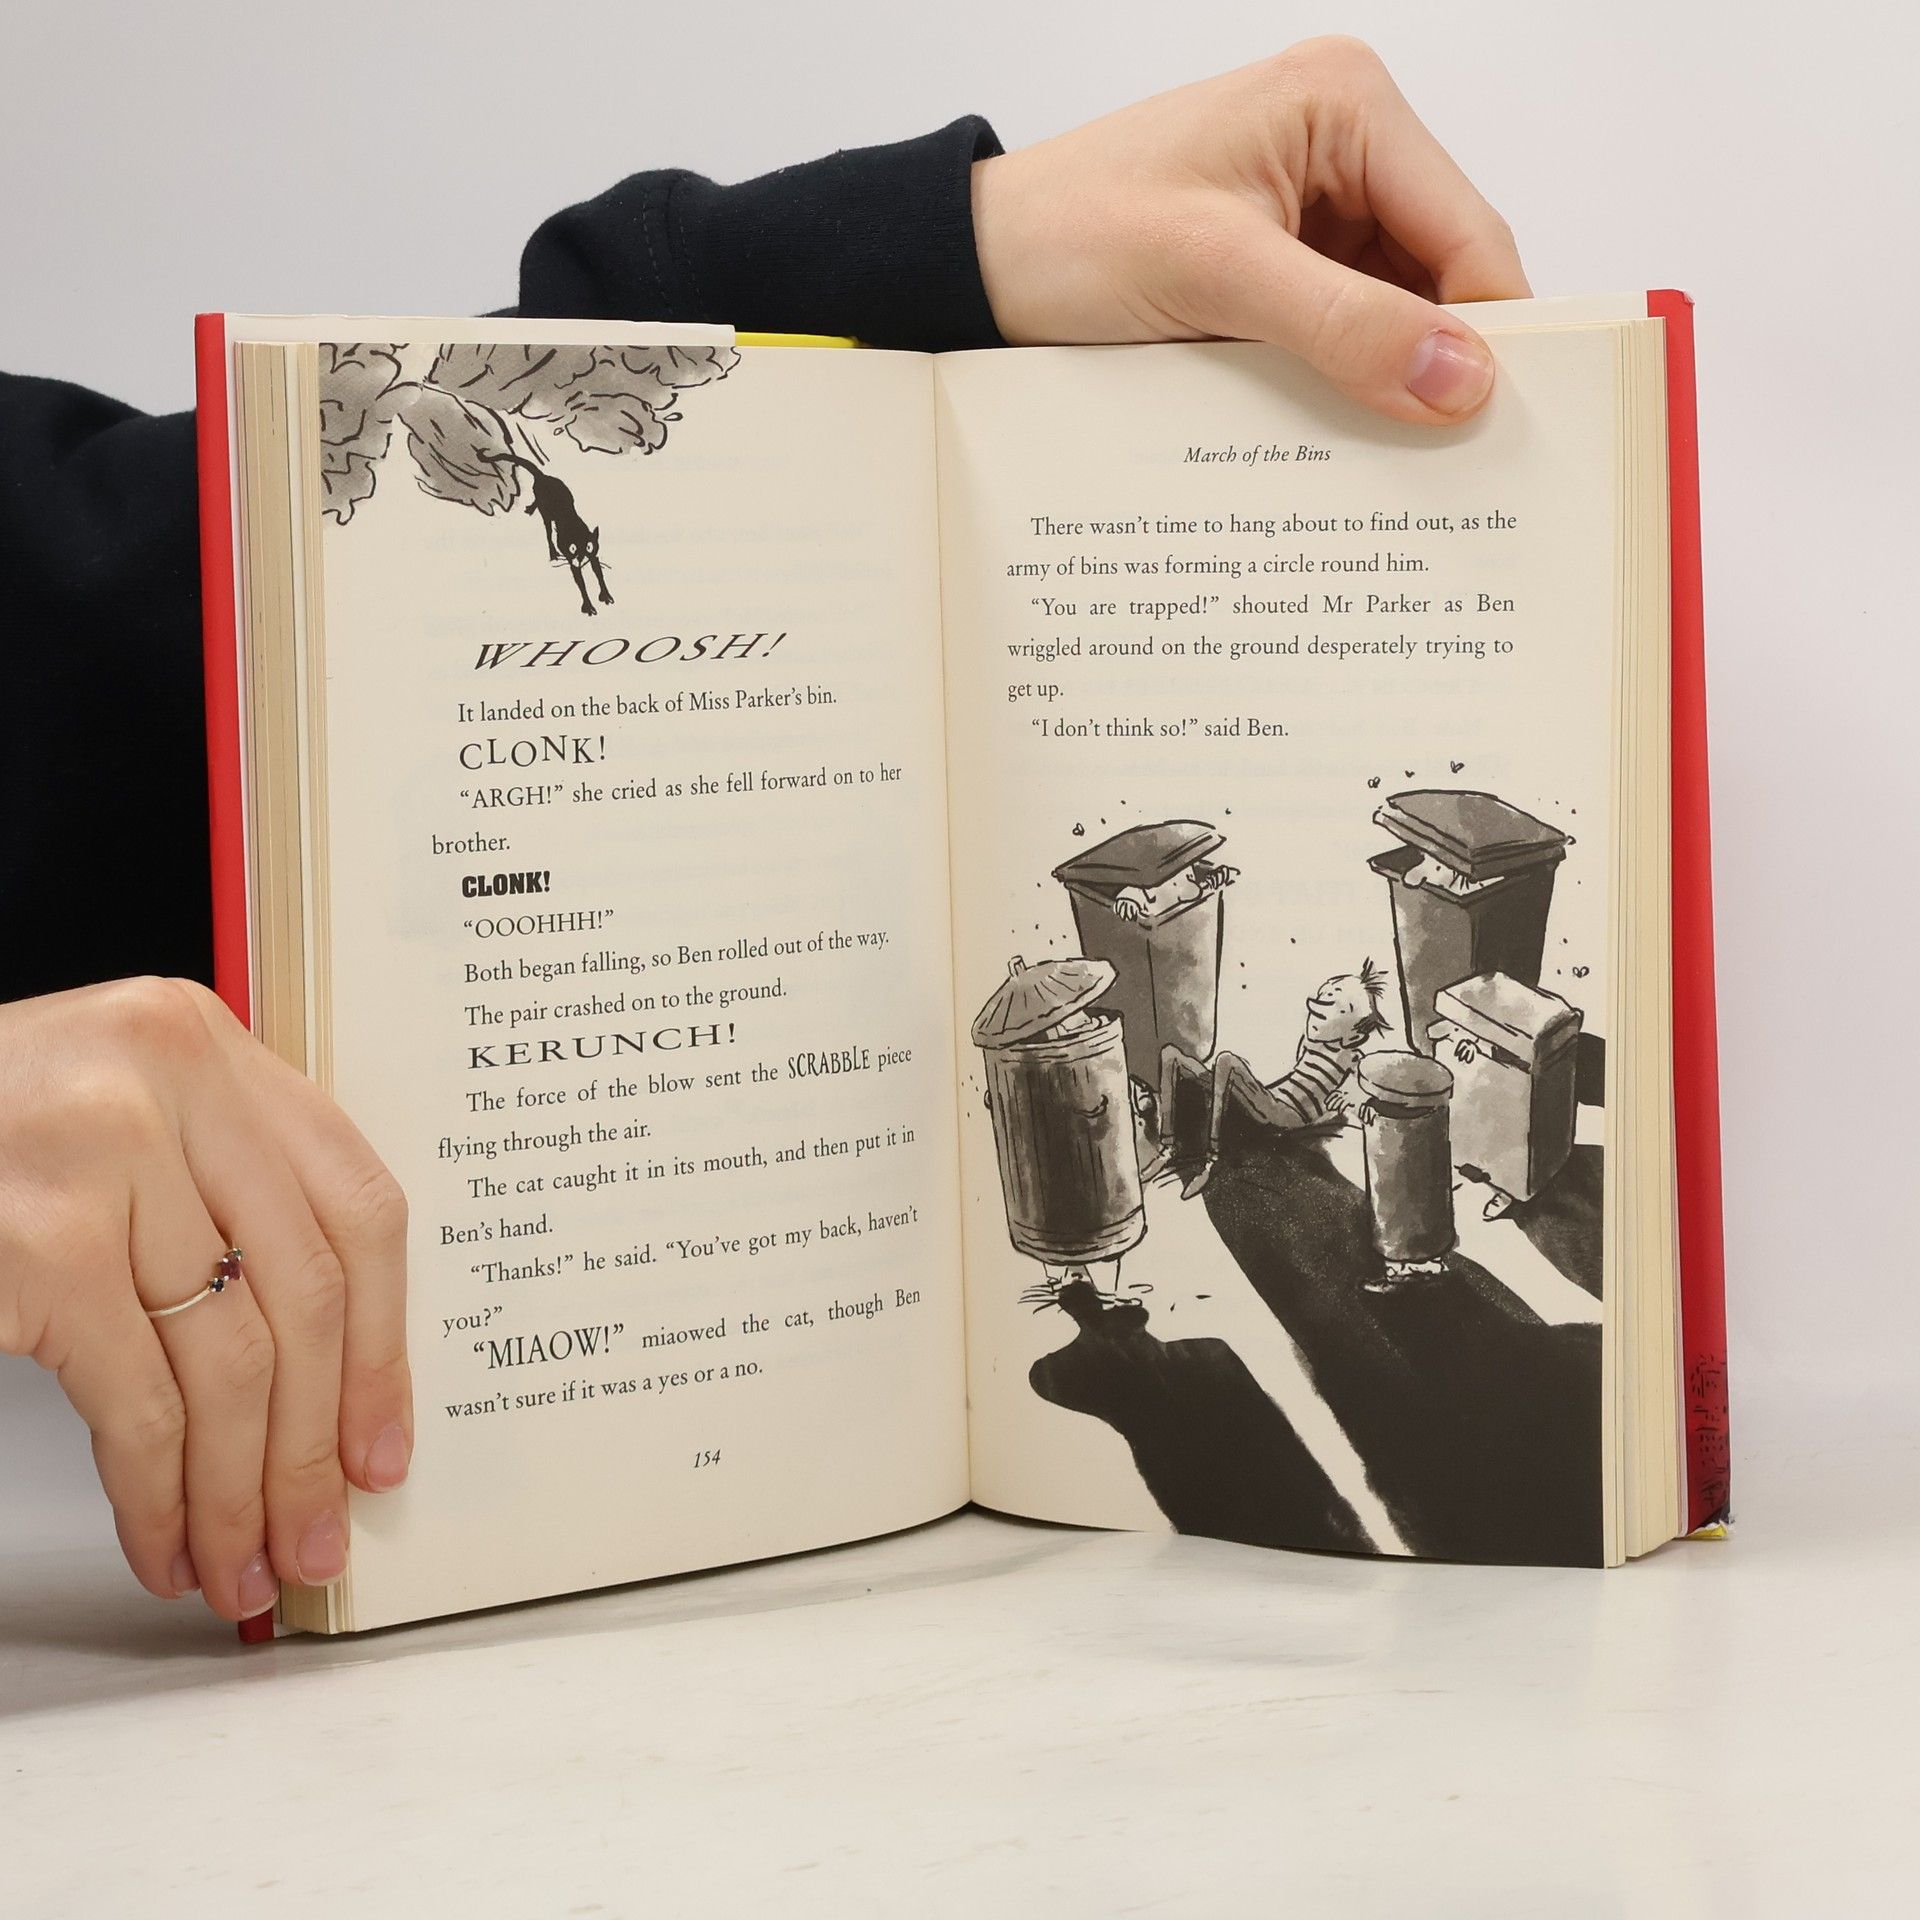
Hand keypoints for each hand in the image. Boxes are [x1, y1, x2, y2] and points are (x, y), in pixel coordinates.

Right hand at [0, 978, 410, 1619]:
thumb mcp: (119, 1120)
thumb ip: (221, 1193)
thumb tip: (329, 1380)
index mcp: (204, 1042)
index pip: (355, 1205)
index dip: (382, 1343)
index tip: (382, 1443)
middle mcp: (167, 1079)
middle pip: (303, 1294)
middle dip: (314, 1445)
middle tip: (318, 1537)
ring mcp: (102, 1156)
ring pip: (232, 1362)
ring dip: (240, 1492)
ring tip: (242, 1566)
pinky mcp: (39, 1245)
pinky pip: (141, 1403)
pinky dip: (160, 1496)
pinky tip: (165, 1542)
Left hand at [972, 38, 1529, 422]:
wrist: (979, 266)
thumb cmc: (1070, 235)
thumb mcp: (1215, 277)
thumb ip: (1344, 326)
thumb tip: (1463, 378)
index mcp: (1345, 104)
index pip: (1466, 229)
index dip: (1495, 329)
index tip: (1504, 425)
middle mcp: (1345, 144)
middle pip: (1444, 273)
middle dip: (1445, 361)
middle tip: (1462, 463)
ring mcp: (1316, 209)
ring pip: (1400, 313)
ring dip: (1395, 383)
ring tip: (1403, 463)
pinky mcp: (1283, 265)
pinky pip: (1347, 332)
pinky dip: (1350, 385)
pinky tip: (1347, 438)